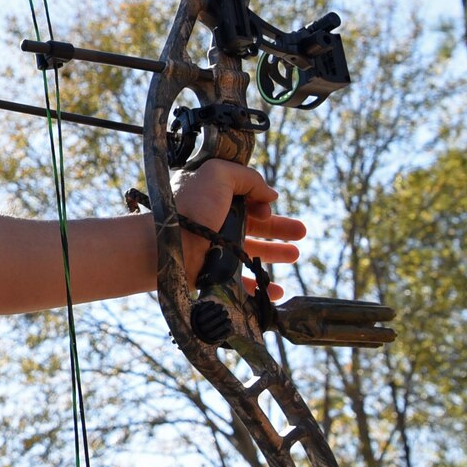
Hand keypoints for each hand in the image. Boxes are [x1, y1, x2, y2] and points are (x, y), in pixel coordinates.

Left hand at [173, 159, 303, 299]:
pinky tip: (276, 291)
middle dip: (279, 228)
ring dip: (275, 253)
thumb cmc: (190, 209)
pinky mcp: (215, 276)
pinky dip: (261, 287)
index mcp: (215, 200)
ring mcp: (215, 251)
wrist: (165, 247)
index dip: (261, 203)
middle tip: (301, 232)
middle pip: (254, 226)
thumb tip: (270, 195)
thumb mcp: (218, 175)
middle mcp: (215, 225)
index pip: (245, 201)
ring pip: (251, 253)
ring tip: (295, 255)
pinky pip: (242, 284)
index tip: (268, 209)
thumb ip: (247, 177)